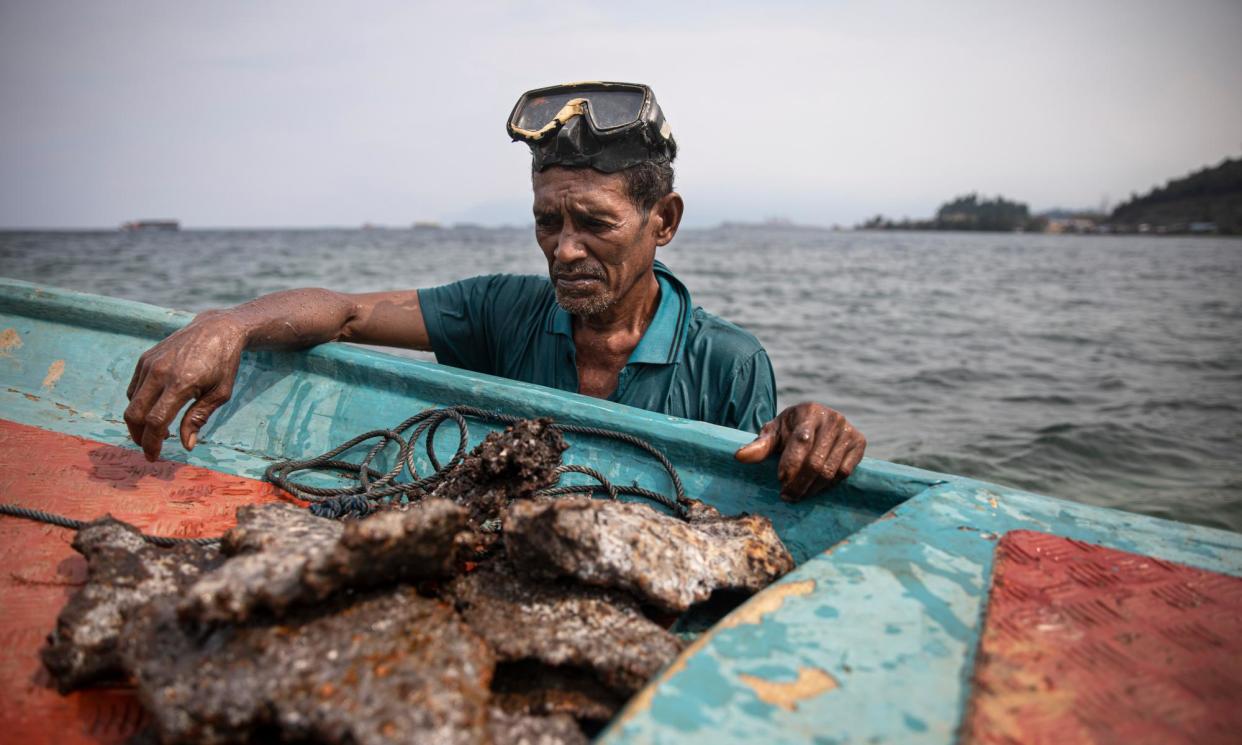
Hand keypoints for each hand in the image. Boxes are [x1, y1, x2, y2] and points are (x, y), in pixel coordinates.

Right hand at [124, 313, 245, 460]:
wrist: (217, 328)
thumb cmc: (224, 363)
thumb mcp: (220, 393)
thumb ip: (199, 418)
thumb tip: (186, 445)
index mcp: (181, 383)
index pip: (156, 421)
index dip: (152, 443)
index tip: (154, 456)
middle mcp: (160, 372)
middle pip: (134, 414)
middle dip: (138, 436)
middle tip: (150, 448)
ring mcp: (149, 363)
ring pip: (131, 402)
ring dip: (139, 421)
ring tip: (158, 430)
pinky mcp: (145, 358)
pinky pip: (134, 388)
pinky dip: (139, 403)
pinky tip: (155, 409)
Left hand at [734, 402, 866, 501]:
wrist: (815, 422)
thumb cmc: (789, 430)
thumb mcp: (773, 433)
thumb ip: (759, 446)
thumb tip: (739, 457)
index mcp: (809, 412)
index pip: (801, 441)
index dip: (791, 464)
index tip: (780, 481)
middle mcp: (832, 419)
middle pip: (815, 462)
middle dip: (799, 483)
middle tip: (786, 496)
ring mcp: (848, 431)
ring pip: (830, 471)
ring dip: (811, 489)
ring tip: (796, 496)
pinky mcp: (860, 443)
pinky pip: (844, 473)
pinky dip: (828, 485)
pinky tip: (814, 489)